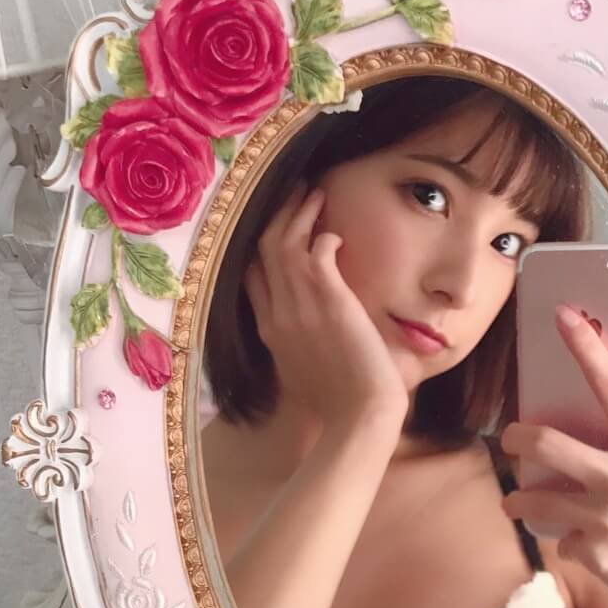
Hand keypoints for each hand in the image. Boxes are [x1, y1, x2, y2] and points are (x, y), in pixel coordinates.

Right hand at [243, 182, 408, 433]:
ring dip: (299, 213)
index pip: (250, 275)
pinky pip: (316, 252)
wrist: (357, 417)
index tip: (275, 225)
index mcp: (269, 331)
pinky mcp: (330, 301)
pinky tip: (335, 234)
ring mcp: (300, 306)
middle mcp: (277, 314)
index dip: (258, 245)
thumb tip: (304, 332)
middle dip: (278, 214)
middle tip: (295, 190)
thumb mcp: (302, 373)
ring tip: (314, 191)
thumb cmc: (339, 404)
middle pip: (263, 248)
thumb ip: (296, 345)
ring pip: (285, 241)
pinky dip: (323, 236)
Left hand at [500, 303, 607, 607]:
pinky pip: (561, 542)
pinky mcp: (591, 552)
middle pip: (543, 442)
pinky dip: (570, 545)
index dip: (586, 347)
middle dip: (515, 438)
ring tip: (518, 503)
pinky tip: (593, 551)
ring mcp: (603, 516)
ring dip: (519, 501)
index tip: (562, 315)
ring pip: (533, 498)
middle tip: (509, 440)